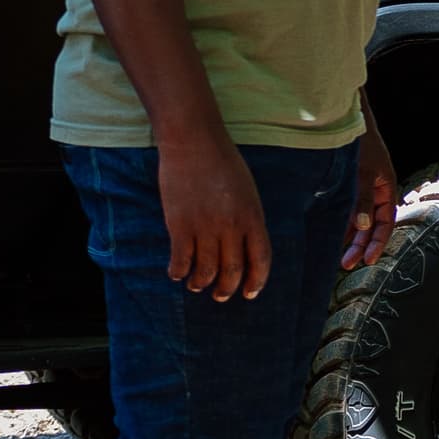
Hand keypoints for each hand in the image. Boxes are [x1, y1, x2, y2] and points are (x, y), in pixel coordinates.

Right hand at [159, 135, 271, 299]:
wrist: (194, 142)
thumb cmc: (222, 163)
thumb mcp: (247, 192)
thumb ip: (247, 219)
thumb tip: (242, 246)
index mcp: (253, 218)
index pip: (261, 260)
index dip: (256, 281)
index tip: (250, 293)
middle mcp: (232, 227)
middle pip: (232, 271)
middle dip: (226, 289)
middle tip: (220, 296)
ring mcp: (205, 228)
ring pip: (206, 271)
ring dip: (201, 283)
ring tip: (196, 285)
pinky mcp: (180, 226)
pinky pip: (181, 260)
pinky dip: (178, 272)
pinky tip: (176, 273)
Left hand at [342, 123, 399, 269]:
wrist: (343, 117)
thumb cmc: (359, 141)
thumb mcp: (362, 173)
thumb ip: (362, 201)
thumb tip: (364, 227)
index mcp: (386, 188)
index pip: (386, 223)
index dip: (378, 243)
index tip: (368, 261)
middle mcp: (374, 191)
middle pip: (370, 226)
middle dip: (360, 245)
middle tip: (346, 264)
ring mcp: (360, 188)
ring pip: (357, 219)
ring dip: (348, 236)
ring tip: (336, 254)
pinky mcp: (345, 185)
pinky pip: (345, 209)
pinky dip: (339, 222)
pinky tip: (328, 232)